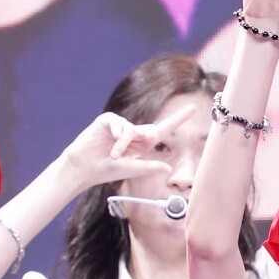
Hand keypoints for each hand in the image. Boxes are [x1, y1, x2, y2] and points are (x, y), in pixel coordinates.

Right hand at [59, 103, 194, 190]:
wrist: (85, 167)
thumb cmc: (108, 170)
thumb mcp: (132, 169)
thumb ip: (149, 167)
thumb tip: (168, 168)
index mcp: (142, 143)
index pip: (164, 130)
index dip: (178, 119)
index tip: (193, 108)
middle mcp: (134, 132)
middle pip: (151, 130)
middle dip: (144, 140)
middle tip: (127, 153)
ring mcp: (121, 125)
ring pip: (134, 130)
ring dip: (125, 146)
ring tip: (113, 156)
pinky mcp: (108, 120)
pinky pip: (120, 124)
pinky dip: (117, 137)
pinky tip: (109, 144)